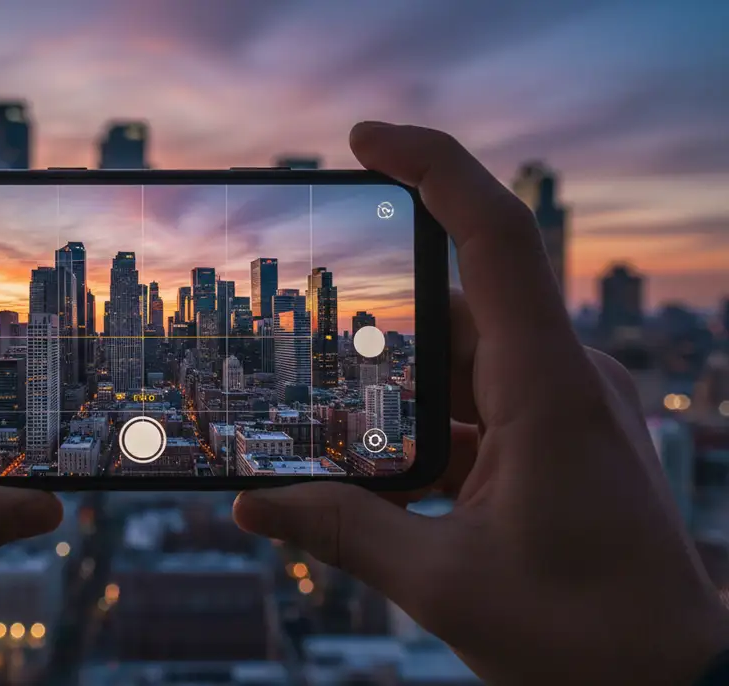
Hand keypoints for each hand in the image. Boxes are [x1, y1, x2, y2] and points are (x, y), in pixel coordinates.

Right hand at [234, 123, 728, 684]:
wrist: (673, 685)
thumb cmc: (583, 639)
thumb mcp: (443, 584)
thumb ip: (340, 531)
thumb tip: (248, 503)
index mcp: (548, 388)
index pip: (493, 236)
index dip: (431, 166)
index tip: (362, 140)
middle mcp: (563, 380)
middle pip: (454, 309)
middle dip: (373, 327)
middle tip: (300, 345)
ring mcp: (564, 411)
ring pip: (460, 364)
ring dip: (394, 391)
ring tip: (324, 425)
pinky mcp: (559, 442)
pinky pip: (479, 408)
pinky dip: (424, 428)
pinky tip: (375, 474)